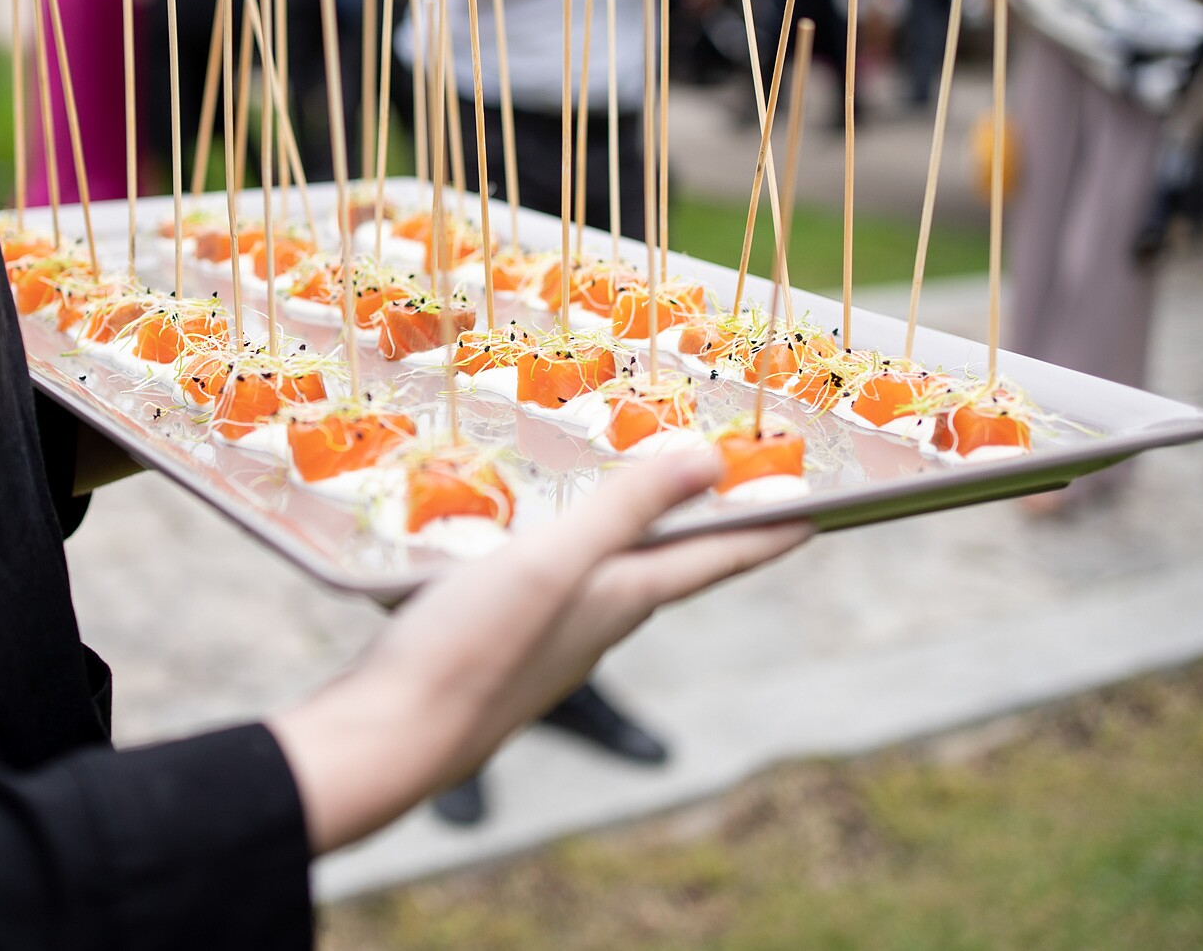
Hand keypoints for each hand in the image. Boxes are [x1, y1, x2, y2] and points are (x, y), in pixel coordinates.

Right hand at [268, 450, 808, 852]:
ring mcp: (542, 641)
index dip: (762, 532)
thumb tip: (712, 461)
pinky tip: (527, 541)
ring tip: (632, 497)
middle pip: (663, 568)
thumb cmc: (472, 650)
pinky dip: (562, 553)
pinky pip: (547, 587)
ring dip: (628, 537)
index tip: (814, 515)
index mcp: (617, 599)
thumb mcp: (553, 563)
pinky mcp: (493, 646)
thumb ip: (626, 510)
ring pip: (603, 578)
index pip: (710, 558)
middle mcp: (592, 624)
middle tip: (724, 488)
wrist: (388, 740)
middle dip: (699, 528)